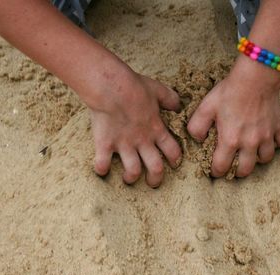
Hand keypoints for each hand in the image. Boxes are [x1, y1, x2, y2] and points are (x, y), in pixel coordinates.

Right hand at [88, 65, 181, 187]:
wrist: (111, 87)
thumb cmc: (134, 86)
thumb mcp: (157, 90)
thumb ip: (170, 99)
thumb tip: (178, 104)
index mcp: (156, 129)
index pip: (173, 151)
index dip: (175, 160)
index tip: (173, 164)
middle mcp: (142, 141)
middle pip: (156, 168)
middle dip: (156, 179)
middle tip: (153, 183)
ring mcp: (124, 145)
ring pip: (132, 171)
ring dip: (131, 177)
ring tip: (128, 178)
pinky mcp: (105, 144)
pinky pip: (102, 164)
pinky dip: (101, 169)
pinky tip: (101, 170)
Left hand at [187, 57, 279, 177]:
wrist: (256, 78)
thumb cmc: (229, 91)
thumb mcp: (206, 107)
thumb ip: (196, 126)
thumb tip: (197, 139)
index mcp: (230, 140)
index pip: (222, 167)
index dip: (216, 171)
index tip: (215, 169)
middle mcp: (249, 143)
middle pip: (246, 170)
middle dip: (238, 172)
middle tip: (234, 167)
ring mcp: (266, 136)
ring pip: (266, 159)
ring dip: (258, 159)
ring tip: (251, 154)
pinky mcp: (278, 127)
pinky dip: (275, 144)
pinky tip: (268, 139)